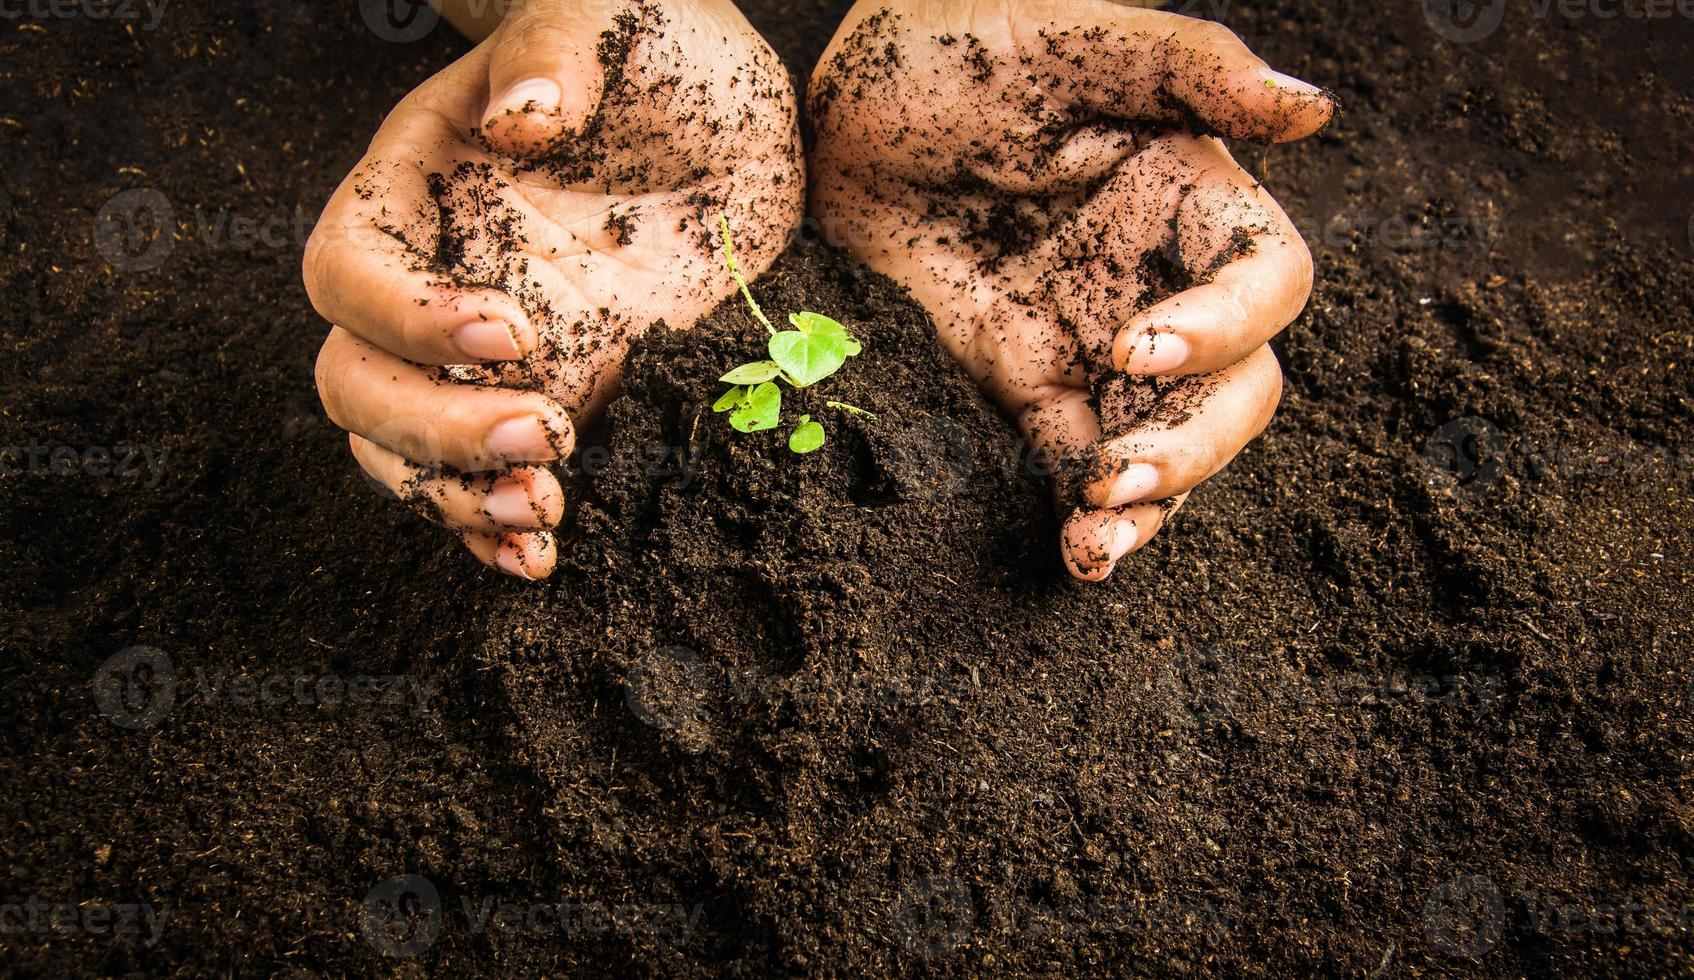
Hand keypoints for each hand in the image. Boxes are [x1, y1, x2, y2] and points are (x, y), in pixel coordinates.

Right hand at [306, 0, 801, 577]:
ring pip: (407, 452)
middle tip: (541, 434)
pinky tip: (543, 559)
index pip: (351, 269)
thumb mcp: (608, 19)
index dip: (407, 317)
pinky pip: (490, 478)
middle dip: (433, 427)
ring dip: (460, 498)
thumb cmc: (654, 46)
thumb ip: (555, 55)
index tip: (514, 332)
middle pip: (358, 381)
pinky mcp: (555, 393)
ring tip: (544, 515)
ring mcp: (484, 351)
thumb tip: (517, 121)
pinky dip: (501, 528)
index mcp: (413, 184)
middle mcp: (430, 277)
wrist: (732, 118)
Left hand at [809, 1, 1332, 579]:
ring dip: (1151, 499)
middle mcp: (1158, 279)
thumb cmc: (953, 46)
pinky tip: (1077, 555)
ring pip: (1167, 440)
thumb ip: (1187, 66)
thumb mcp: (1066, 39)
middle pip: (1238, 385)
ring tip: (1098, 538)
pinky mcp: (1028, 385)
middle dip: (1196, 442)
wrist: (826, 116)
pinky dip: (1088, 516)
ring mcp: (1094, 342)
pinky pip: (1078, 460)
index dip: (1226, 327)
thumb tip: (1311, 106)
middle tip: (1121, 473)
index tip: (1135, 347)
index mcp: (1190, 199)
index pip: (1266, 282)